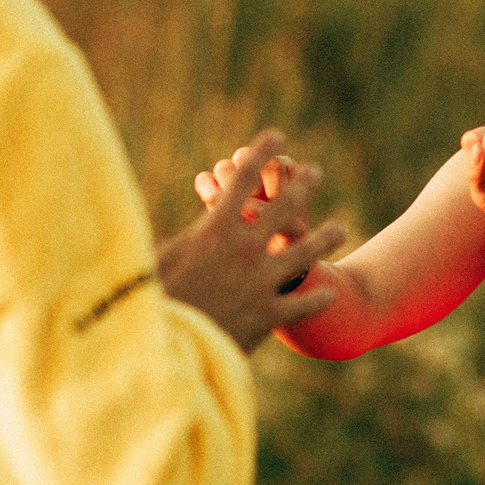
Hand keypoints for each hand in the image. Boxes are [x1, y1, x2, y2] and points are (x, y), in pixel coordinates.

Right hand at [160, 130, 344, 350]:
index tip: (276, 136)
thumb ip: (161, 239)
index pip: (241, 182)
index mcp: (214, 231)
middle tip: (316, 172)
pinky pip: (299, 305)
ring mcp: (261, 283)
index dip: (259, 155)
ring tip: (341, 228)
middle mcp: (244, 251)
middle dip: (301, 187)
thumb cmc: (150, 300)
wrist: (167, 348)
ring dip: (324, 240)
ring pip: (303, 255)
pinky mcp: (268, 316)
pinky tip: (329, 294)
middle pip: (282, 210)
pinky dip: (315, 299)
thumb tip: (143, 221)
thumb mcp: (150, 261)